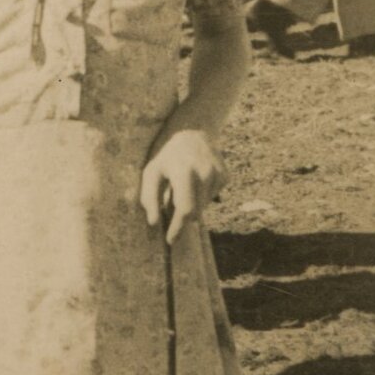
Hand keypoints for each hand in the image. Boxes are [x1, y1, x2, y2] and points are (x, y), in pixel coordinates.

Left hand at [140, 128, 225, 243]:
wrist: (193, 133)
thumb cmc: (167, 157)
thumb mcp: (151, 172)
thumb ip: (149, 198)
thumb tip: (153, 223)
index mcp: (184, 171)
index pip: (185, 208)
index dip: (177, 227)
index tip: (170, 240)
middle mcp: (205, 173)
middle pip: (195, 211)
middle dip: (182, 217)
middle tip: (171, 209)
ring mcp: (218, 174)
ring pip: (204, 206)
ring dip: (192, 204)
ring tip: (183, 186)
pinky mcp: (225, 176)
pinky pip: (211, 198)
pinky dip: (201, 196)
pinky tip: (195, 181)